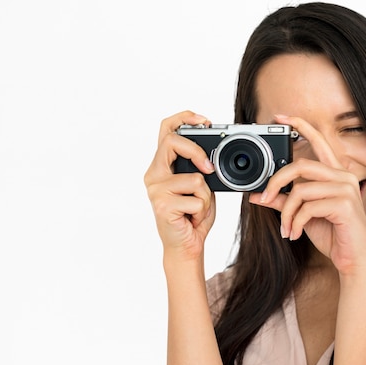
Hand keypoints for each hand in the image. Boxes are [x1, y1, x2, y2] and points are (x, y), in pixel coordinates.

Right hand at [144, 110, 215, 259]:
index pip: (166, 130)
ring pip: (194, 178)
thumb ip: (201, 168)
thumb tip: (212, 157)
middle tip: (209, 169)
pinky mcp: (163, 206)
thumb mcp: (201, 186)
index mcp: (162, 166)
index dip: (184, 118)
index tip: (204, 120)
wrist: (186, 246)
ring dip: (206, 196)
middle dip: (197, 151)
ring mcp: (156, 190)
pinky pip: (197, 199)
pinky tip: (192, 218)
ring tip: (197, 208)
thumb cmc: (194, 215)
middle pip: (172, 142)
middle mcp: (154, 175)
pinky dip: (203, 210)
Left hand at [249, 115, 365, 276]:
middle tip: (263, 198)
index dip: (300, 126)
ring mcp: (346, 189)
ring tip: (286, 229)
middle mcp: (342, 177)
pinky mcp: (344, 205)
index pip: (318, 141)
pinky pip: (308, 208)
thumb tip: (257, 195)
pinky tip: (295, 235)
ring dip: (287, 213)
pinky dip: (296, 223)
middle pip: (300, 166)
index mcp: (334, 175)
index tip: (280, 117)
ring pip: (301, 191)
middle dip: (276, 182)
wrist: (353, 260)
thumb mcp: (303, 216)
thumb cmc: (333, 236)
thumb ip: (283, 202)